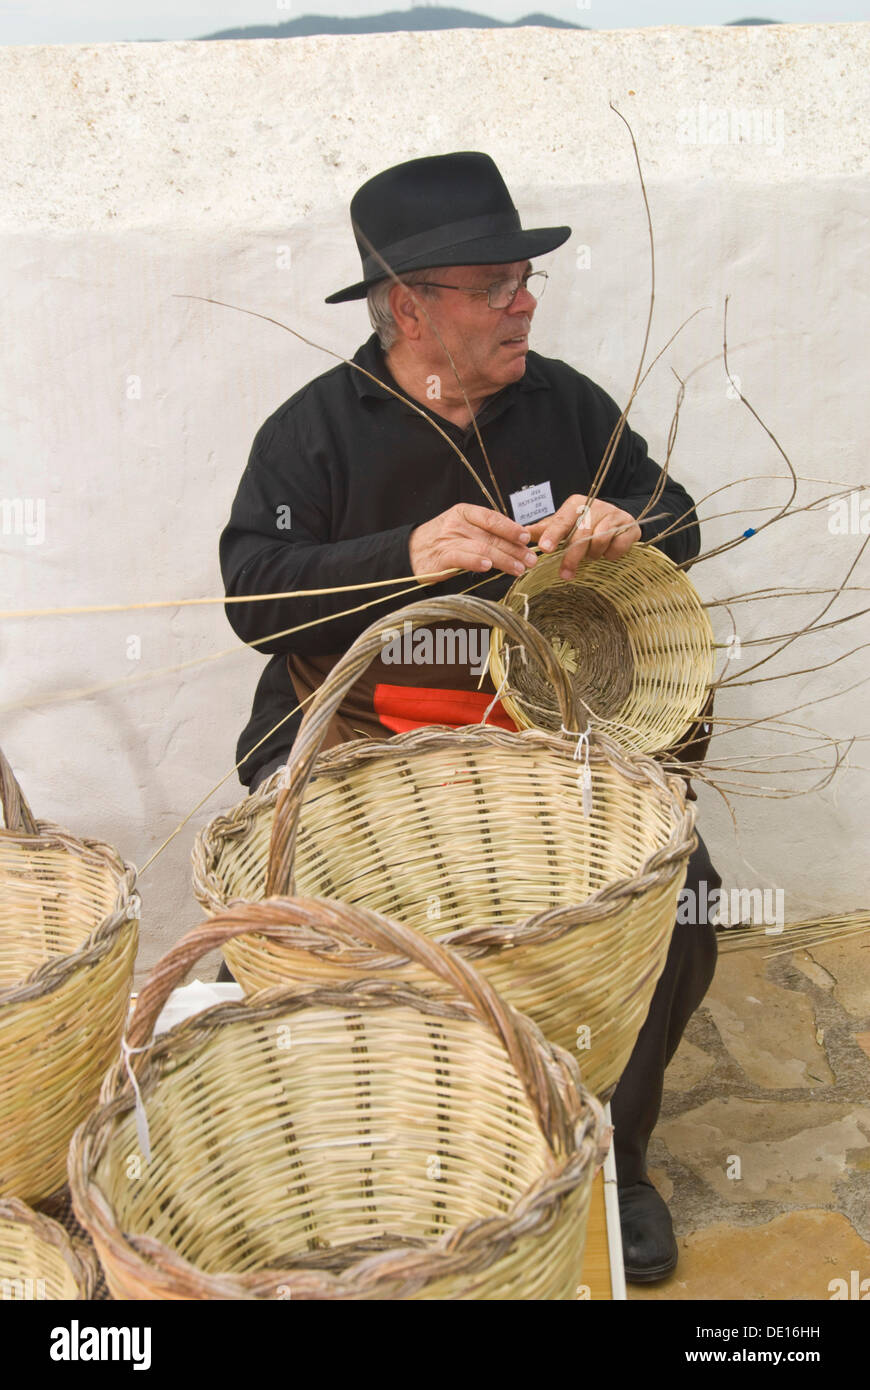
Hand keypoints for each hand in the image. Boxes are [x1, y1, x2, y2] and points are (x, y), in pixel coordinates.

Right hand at [409, 503, 537, 583]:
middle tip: (531, 559)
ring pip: (482, 547)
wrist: (409, 552)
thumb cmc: (442, 541)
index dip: (511, 528)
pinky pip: (462, 557)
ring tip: (519, 568)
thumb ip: (485, 532)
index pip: (492, 517)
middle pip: (492, 535)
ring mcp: (448, 539)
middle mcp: (457, 523)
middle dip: (515, 549)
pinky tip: (488, 566)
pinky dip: (476, 561)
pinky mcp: (440, 557)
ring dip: (504, 559)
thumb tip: (518, 541)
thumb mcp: (463, 528)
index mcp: (465, 512)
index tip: (527, 538)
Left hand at [526, 494, 640, 579]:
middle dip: (572, 557)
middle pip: (581, 534)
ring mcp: (614, 516)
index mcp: (575, 505)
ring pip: (600, 541)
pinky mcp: (630, 527)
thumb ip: (544, 530)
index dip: (553, 535)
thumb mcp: (563, 523)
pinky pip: (618, 546)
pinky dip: (611, 554)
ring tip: (591, 556)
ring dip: (593, 555)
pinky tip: (607, 553)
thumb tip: (521, 535)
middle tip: (565, 574)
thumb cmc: (584, 523)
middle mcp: (595, 507)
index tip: (545, 549)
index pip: (561, 521)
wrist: (617, 516)